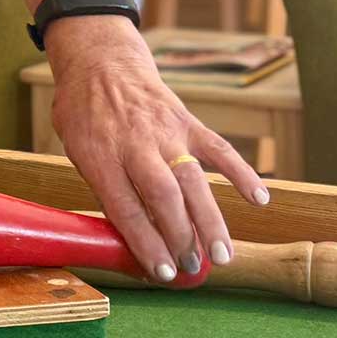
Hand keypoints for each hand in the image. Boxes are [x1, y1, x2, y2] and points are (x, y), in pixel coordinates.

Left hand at [44, 17, 267, 283]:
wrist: (102, 63)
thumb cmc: (84, 115)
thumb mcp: (76, 151)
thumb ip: (104, 189)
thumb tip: (131, 238)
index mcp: (100, 155)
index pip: (125, 208)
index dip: (145, 243)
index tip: (161, 273)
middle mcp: (136, 145)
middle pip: (163, 196)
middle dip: (181, 237)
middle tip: (192, 269)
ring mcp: (166, 132)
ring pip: (193, 180)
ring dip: (210, 220)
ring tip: (222, 256)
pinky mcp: (188, 122)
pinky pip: (219, 149)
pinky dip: (241, 173)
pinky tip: (260, 199)